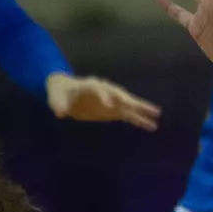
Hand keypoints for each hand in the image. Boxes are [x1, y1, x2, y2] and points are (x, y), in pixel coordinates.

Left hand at [45, 74, 160, 130]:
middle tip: (140, 106)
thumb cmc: (60, 93)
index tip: (109, 106)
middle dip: (130, 100)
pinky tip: (152, 126)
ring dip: (142, 110)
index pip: (99, 89)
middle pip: (120, 95)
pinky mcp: (115, 111)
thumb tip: (60, 112)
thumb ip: (58, 104)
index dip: (104, 96)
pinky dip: (140, 120)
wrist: (66, 94)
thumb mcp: (55, 97)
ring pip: (129, 105)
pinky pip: (130, 116)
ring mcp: (112, 101)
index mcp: (90, 85)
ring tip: (157, 115)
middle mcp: (105, 92)